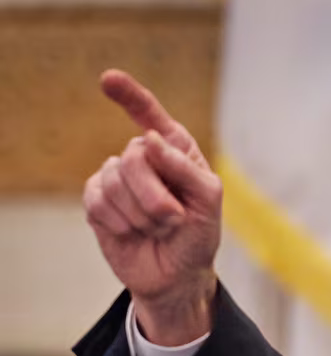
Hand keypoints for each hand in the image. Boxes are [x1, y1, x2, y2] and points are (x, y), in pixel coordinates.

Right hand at [84, 69, 222, 344]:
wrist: (177, 276)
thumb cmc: (198, 236)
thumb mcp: (208, 202)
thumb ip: (185, 168)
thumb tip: (149, 139)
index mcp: (175, 151)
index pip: (151, 116)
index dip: (131, 96)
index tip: (108, 79)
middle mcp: (144, 159)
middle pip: (133, 156)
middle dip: (156, 194)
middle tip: (174, 218)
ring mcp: (116, 179)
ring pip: (114, 181)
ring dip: (142, 214)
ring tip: (158, 229)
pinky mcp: (96, 202)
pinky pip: (97, 201)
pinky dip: (121, 223)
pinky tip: (133, 233)